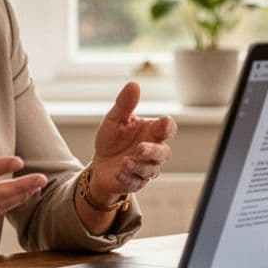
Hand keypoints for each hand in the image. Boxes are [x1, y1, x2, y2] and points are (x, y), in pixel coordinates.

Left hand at [89, 82, 176, 202]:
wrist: (99, 165)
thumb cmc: (112, 140)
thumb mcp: (114, 120)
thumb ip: (124, 104)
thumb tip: (133, 84)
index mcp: (151, 132)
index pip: (168, 128)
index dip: (167, 126)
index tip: (163, 122)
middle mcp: (153, 151)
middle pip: (163, 153)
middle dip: (153, 151)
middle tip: (140, 147)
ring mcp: (146, 168)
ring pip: (151, 170)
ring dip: (138, 165)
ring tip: (125, 161)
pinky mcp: (136, 182)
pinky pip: (136, 182)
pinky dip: (128, 176)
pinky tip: (119, 171)